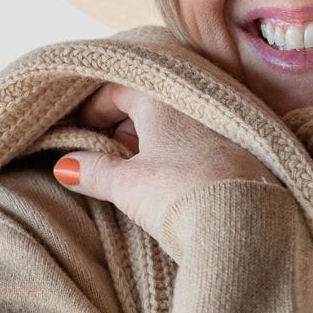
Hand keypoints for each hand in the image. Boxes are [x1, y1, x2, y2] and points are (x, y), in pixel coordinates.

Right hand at [52, 81, 282, 260]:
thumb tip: (64, 168)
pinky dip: (183, 153)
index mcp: (163, 98)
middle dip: (123, 128)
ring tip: (139, 174)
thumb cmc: (182, 196)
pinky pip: (204, 140)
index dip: (93, 110)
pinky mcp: (246, 150)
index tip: (80, 134)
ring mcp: (225, 124)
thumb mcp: (128, 186)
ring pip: (177, 123)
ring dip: (154, 142)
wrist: (247, 225)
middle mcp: (197, 102)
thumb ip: (94, 172)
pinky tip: (177, 181)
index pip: (117, 87)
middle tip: (107, 158)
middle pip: (149, 103)